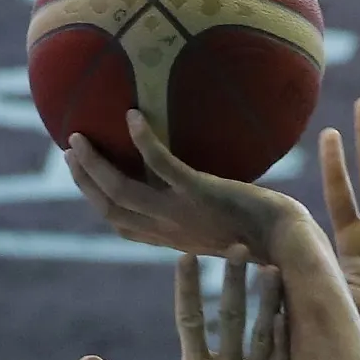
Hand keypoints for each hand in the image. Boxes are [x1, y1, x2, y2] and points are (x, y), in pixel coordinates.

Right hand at [67, 111, 308, 260]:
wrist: (292, 243)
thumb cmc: (269, 231)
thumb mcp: (229, 216)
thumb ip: (208, 199)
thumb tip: (202, 174)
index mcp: (176, 238)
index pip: (125, 225)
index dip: (98, 202)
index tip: (81, 175)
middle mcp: (173, 232)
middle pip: (112, 211)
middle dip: (85, 183)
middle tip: (68, 151)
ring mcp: (185, 214)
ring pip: (124, 194)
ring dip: (96, 167)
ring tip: (77, 138)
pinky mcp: (202, 194)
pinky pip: (164, 167)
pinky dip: (145, 143)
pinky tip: (131, 116)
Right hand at [78, 253, 291, 359]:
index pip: (189, 317)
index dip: (188, 285)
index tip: (189, 256)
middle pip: (231, 316)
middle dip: (235, 279)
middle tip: (240, 248)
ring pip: (264, 334)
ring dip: (268, 300)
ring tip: (272, 270)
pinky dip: (286, 339)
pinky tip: (289, 314)